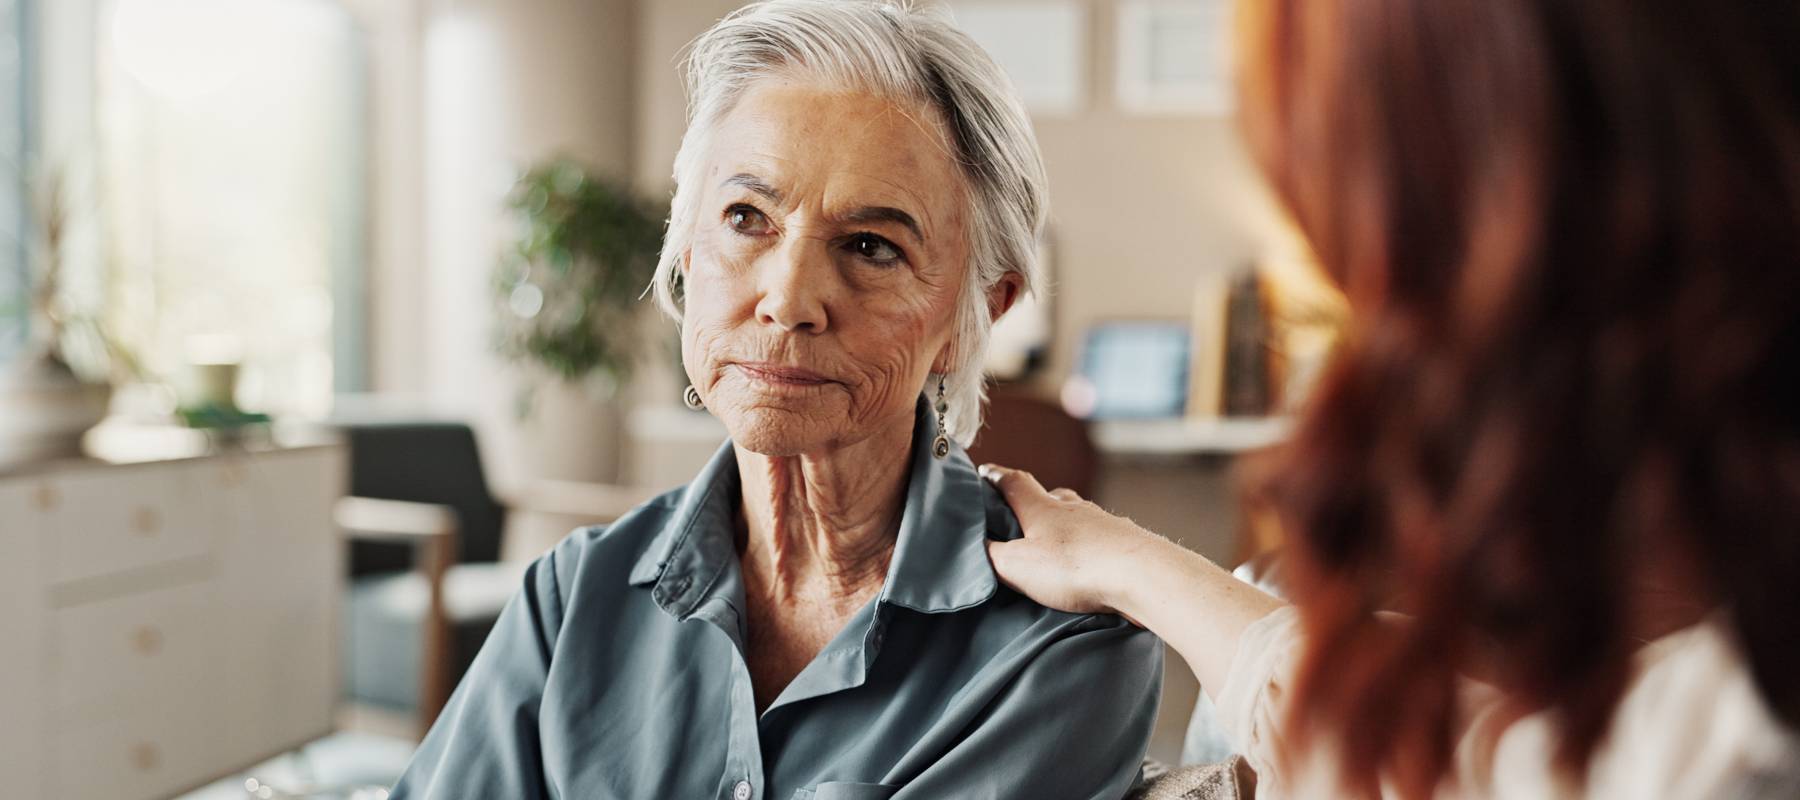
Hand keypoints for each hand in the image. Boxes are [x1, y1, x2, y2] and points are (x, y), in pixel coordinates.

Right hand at [981, 463, 1173, 621]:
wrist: (1141, 574)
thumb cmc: (1076, 566)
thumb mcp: (1018, 566)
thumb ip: (993, 555)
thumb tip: (978, 546)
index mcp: (1041, 508)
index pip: (1013, 482)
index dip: (996, 476)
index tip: (985, 471)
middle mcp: (1072, 508)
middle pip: (1049, 496)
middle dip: (1034, 502)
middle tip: (1021, 515)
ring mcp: (1102, 522)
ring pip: (1077, 516)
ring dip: (1064, 525)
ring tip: (1055, 544)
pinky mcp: (1125, 542)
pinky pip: (1101, 538)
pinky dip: (1090, 545)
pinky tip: (1090, 562)